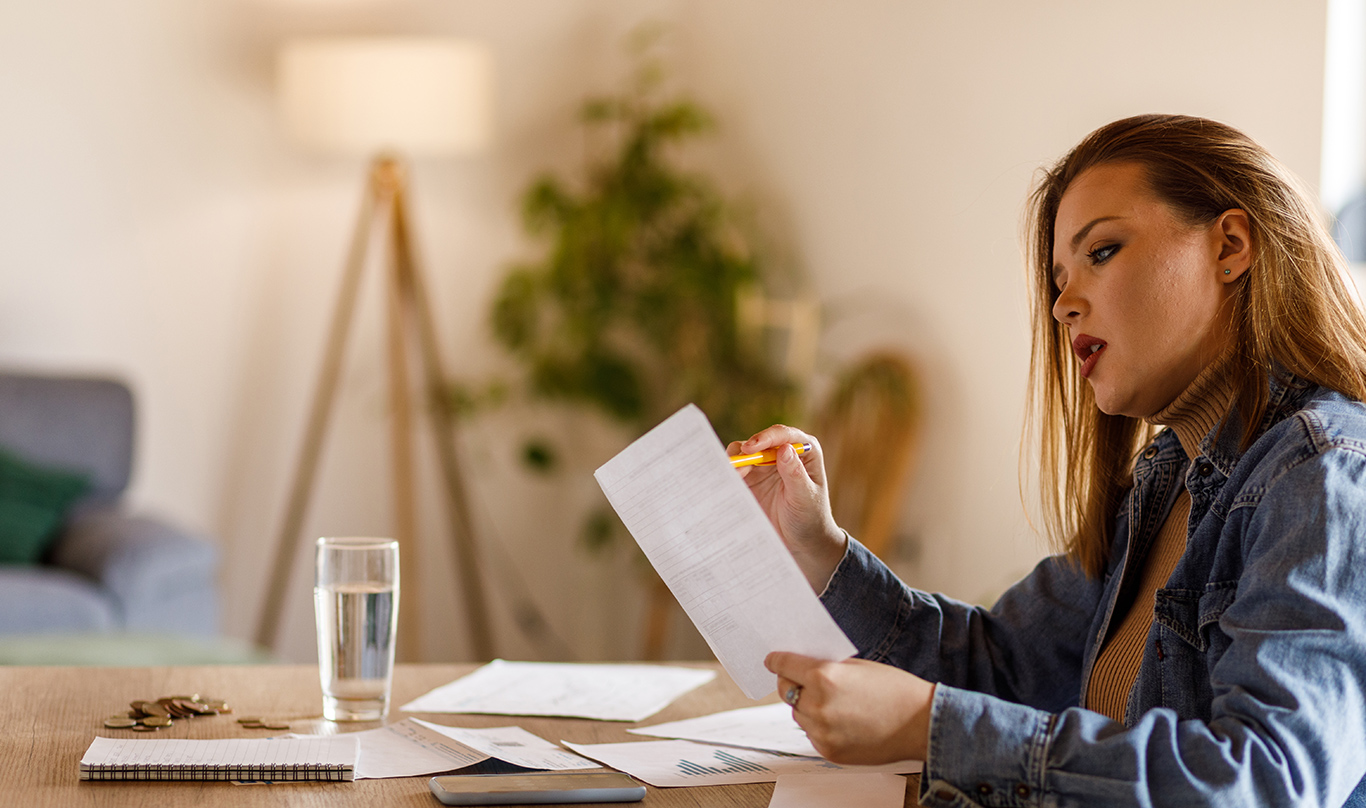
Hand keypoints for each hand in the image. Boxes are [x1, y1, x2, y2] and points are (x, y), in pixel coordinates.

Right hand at [727, 425, 846, 590]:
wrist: (801, 541)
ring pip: (743, 454)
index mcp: (804, 452)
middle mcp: (783, 453)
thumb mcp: (805, 498)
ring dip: (734, 462)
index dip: (766, 437)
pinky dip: (728, 474)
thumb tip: (784, 448)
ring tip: (731, 477)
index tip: (751, 448)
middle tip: (734, 466)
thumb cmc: (810, 518)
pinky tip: (725, 483)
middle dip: (745, 451)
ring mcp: (765, 465)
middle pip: (759, 442)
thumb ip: (795, 474)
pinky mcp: (751, 479)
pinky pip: (735, 470)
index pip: (783, 435)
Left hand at [766, 651, 933, 763]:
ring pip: (798, 715)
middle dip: (792, 683)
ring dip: (807, 706)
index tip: (772, 660)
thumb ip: (826, 668)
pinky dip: (820, 726)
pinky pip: (812, 734)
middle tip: (801, 679)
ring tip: (832, 703)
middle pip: (786, 692)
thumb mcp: (857, 666)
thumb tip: (802, 668)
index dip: (777, 661)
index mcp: (824, 678)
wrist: (920, 723)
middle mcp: (818, 705)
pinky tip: (841, 721)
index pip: (785, 666)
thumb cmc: (895, 689)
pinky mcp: (829, 751)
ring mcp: (822, 732)